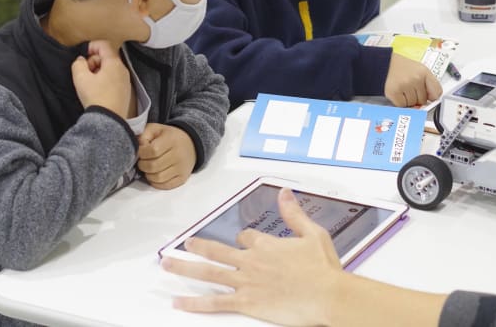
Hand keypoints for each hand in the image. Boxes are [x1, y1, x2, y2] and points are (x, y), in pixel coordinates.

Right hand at [71, 40, 131, 117]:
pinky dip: (104, 80)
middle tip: (85, 73)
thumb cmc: (96, 98)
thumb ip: (78, 64)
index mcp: (114, 63)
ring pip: (110, 68)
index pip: (104, 45)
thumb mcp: (80, 78)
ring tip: (90, 83)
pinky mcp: (125, 90)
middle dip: (93, 61)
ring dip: (98, 71)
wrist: (109, 119)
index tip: (83, 56)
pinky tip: (97, 90)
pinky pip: (114, 79)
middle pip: (107, 57)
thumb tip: (81, 60)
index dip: (91, 47)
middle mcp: (123, 69)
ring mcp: (125, 80)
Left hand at [137, 124, 196, 189]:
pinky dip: (155, 182)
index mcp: (172, 140)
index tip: (140, 151)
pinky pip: (164, 185)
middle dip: (142, 165)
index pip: (152, 150)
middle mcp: (178, 154)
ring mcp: (181, 168)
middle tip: (142, 161)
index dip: (141, 153)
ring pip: (157, 178)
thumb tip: (138, 148)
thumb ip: (144, 135)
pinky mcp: (182, 178)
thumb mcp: (156, 129)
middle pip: (153, 166)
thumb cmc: (169, 137)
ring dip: (148, 174)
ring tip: (148, 168)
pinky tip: (155, 174)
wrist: (191, 144)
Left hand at [162, 187, 342, 325]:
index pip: (247, 237)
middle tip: (185, 244)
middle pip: (217, 251)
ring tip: (167, 265)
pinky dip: (194, 303)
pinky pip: (214, 302)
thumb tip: (284, 192)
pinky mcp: (246, 303)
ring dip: (185, 268)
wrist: (328, 295)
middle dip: (199, 247)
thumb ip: (294, 214)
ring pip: (208, 273)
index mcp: (267, 244)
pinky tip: (178, 302)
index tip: (246, 242)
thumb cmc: (323, 269)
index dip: (245, 240)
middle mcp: (251, 260)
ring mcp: (246, 282)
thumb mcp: (313, 233)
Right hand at [384, 53, 442, 106]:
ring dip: (408, 100)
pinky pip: (402, 105)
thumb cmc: (402, 68)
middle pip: (423, 100)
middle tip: (410, 88)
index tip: (429, 97)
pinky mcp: (394, 92)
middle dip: (417, 98)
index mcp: (424, 72)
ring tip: (403, 89)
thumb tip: (430, 101)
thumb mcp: (419, 70)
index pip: (437, 92)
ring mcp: (405, 85)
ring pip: (412, 104)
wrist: (384, 63)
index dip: (432, 97)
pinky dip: (400, 102)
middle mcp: (416, 78)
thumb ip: (427, 84)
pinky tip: (398, 92)